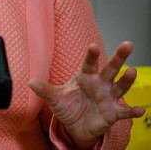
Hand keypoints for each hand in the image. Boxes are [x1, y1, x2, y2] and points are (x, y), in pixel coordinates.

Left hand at [28, 41, 145, 147]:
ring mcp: (108, 98)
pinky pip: (124, 112)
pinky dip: (132, 111)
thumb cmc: (68, 106)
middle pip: (111, 68)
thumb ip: (45, 90)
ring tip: (132, 72)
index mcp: (85, 77)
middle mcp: (100, 84)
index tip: (92, 46)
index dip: (91, 55)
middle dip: (119, 57)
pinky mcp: (113, 113)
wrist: (76, 125)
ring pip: (120, 86)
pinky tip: (140, 110)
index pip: (89, 63)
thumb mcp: (55, 98)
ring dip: (127, 80)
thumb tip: (30, 82)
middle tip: (127, 44)